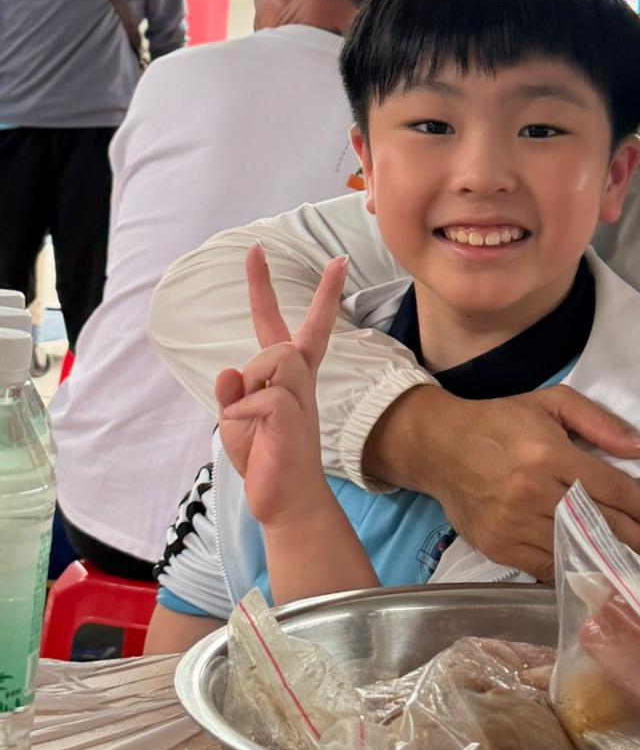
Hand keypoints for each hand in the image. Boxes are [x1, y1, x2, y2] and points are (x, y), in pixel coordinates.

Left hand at [215, 244, 347, 529]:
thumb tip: (230, 370)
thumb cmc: (264, 458)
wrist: (283, 500)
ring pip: (273, 357)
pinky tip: (250, 431)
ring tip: (249, 415)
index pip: (282, 326)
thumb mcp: (235, 420)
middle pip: (297, 333)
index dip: (268, 288)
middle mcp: (298, 381)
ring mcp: (300, 396)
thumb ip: (233, 393)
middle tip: (265, 249)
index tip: (266, 251)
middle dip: (294, 292)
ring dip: (251, 384)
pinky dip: (244, 413)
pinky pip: (259, 396)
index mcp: (284, 379)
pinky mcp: (294, 414)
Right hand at [366, 382, 639, 581]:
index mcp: (549, 453)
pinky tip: (597, 577)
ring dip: (612, 563)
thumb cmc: (501, 421)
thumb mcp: (552, 403)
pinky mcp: (497, 547)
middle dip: (639, 543)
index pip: (609, 487)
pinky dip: (573, 573)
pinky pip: (544, 567)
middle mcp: (532, 492)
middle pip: (599, 524)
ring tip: (639, 572)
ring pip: (574, 550)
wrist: (439, 446)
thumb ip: (600, 423)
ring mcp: (513, 524)